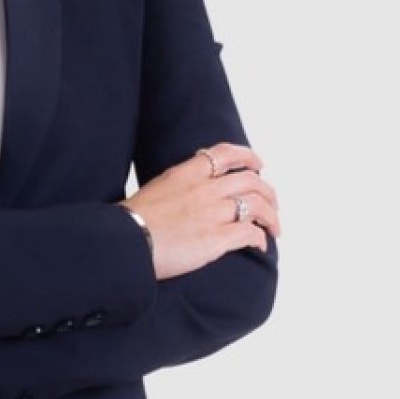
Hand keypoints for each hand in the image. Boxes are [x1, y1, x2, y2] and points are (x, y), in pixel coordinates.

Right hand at [122, 141, 279, 281]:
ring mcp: (212, 213)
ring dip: (271, 217)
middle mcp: (204, 189)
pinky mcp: (217, 239)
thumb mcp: (157, 188)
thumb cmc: (133, 221)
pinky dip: (260, 238)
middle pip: (250, 181)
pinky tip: (259, 245)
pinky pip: (251, 233)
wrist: (126, 243)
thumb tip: (190, 192)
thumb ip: (180, 185)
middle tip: (271, 204)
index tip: (258, 165)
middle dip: (267, 192)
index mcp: (187, 173)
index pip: (225, 153)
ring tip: (273, 227)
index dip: (248, 157)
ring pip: (257, 205)